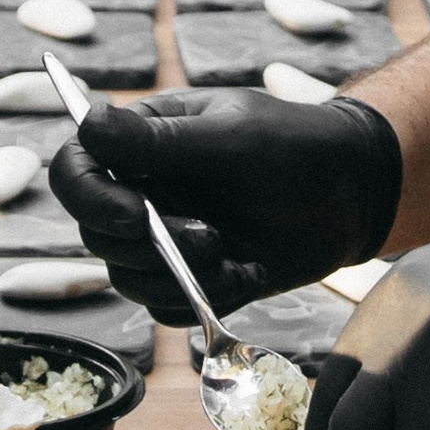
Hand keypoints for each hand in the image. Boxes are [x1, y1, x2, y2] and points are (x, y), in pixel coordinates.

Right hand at [51, 90, 404, 317]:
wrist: (354, 191)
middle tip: (204, 235)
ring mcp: (166, 238)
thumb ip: (161, 141)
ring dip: (172, 274)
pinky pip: (167, 309)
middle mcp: (143, 191)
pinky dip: (200, 300)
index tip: (133, 213)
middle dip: (141, 244)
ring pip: (126, 278)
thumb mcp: (232, 137)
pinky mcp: (194, 278)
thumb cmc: (295, 146)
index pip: (75, 167)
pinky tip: (243, 273)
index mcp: (141, 142)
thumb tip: (87, 120)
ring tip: (226, 249)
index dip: (87, 195)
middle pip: (93, 232)